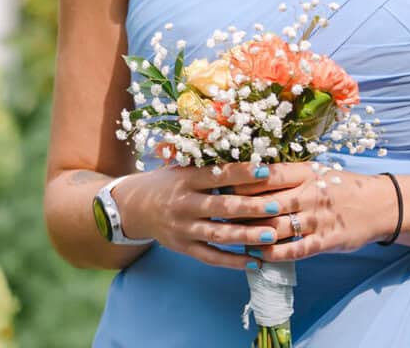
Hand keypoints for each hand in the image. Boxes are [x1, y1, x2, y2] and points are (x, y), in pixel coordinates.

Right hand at [114, 163, 299, 270]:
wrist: (133, 207)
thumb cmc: (168, 181)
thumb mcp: (182, 166)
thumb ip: (209, 163)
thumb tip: (246, 149)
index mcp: (185, 179)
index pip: (217, 175)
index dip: (241, 173)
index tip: (266, 169)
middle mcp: (183, 205)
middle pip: (220, 208)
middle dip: (250, 207)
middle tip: (276, 205)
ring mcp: (183, 229)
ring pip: (218, 235)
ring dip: (246, 236)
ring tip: (272, 235)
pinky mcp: (183, 248)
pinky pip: (211, 257)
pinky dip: (233, 261)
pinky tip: (256, 261)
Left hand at [222, 163, 399, 263]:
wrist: (379, 204)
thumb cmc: (341, 186)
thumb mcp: (317, 171)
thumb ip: (287, 175)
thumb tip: (250, 174)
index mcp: (305, 172)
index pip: (265, 175)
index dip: (239, 181)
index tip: (218, 185)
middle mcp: (309, 194)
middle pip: (264, 202)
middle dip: (237, 210)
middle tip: (215, 214)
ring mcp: (317, 219)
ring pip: (275, 227)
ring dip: (250, 234)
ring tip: (229, 236)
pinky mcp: (325, 241)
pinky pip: (293, 250)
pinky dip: (273, 253)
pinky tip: (257, 254)